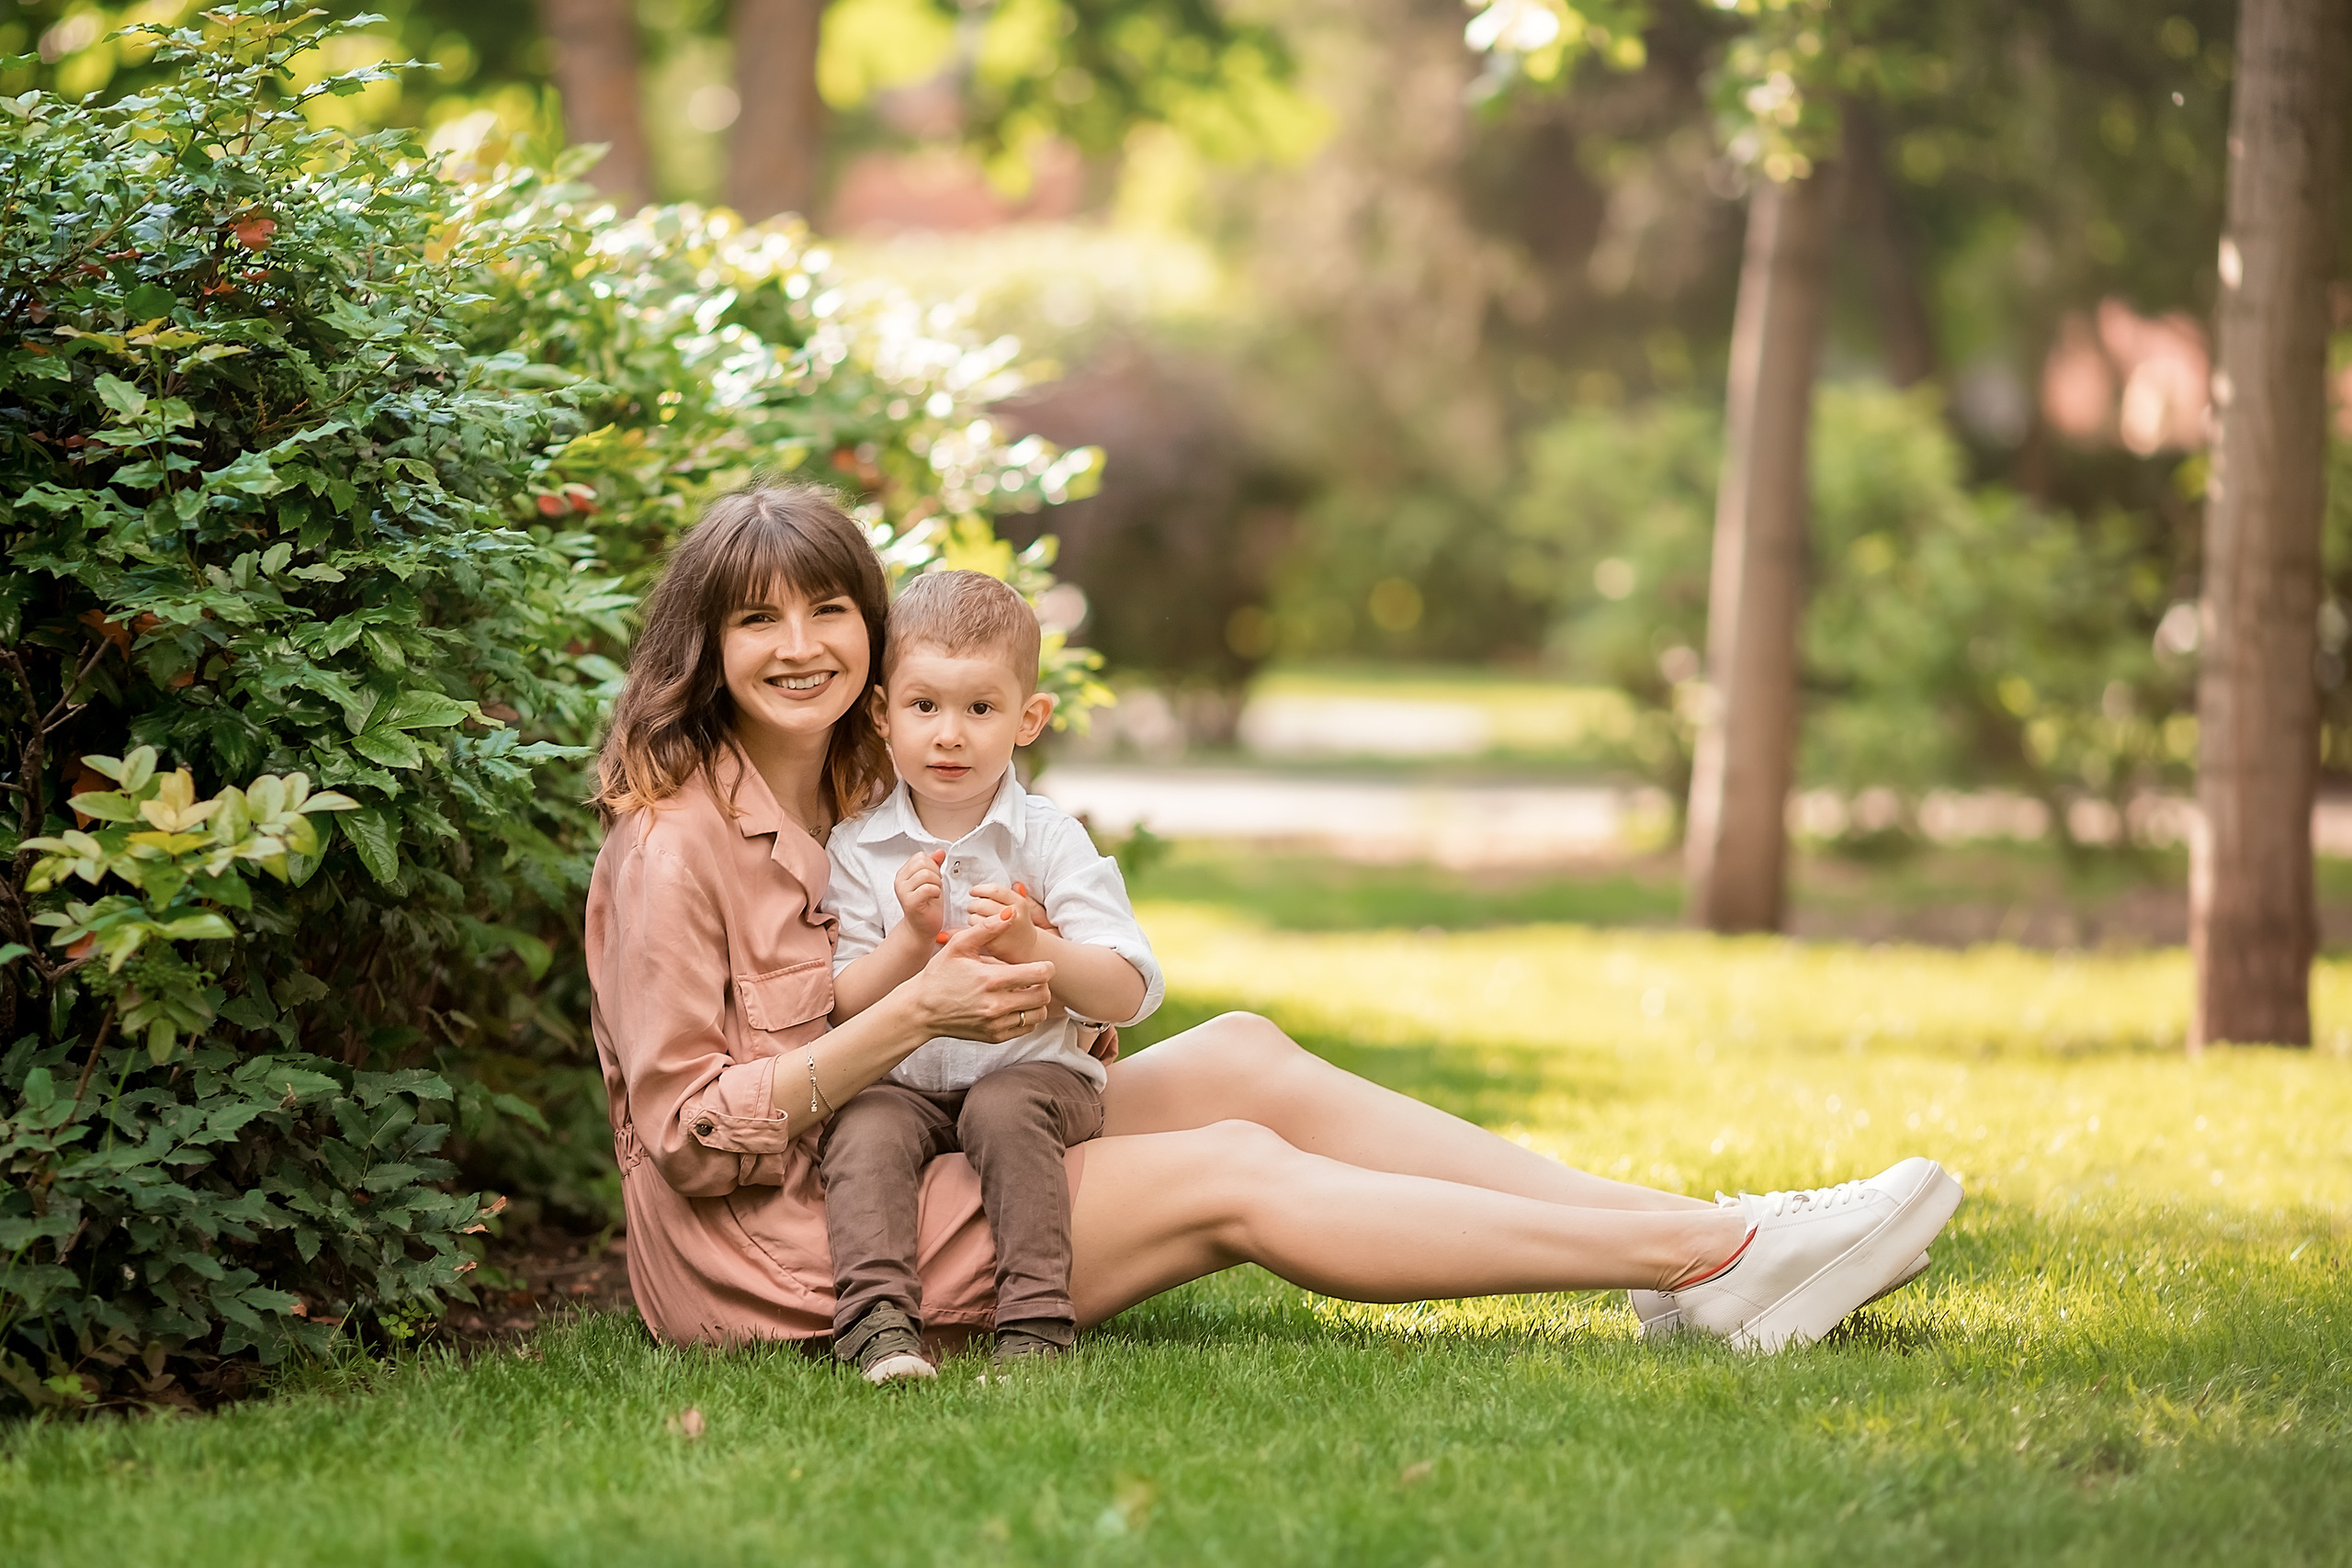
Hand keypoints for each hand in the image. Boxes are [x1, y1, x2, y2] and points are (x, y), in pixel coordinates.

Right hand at [893, 850, 943, 941]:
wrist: (922, 927)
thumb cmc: (927, 905)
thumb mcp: (932, 881)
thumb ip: (934, 865)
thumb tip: (939, 852)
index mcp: (904, 873)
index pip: (920, 857)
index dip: (932, 865)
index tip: (932, 878)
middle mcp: (900, 881)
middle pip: (922, 863)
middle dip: (935, 873)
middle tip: (934, 886)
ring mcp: (903, 891)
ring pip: (925, 874)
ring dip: (936, 883)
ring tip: (934, 892)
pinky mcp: (909, 902)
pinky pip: (927, 888)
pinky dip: (935, 892)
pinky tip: (933, 898)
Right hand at [913, 920, 1053, 1042]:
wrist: (921, 1009)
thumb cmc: (939, 975)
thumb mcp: (958, 945)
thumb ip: (986, 928)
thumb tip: (1010, 913)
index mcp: (991, 979)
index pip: (1039, 974)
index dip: (1046, 967)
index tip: (1041, 965)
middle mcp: (996, 1004)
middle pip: (1044, 995)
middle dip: (1043, 984)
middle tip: (1032, 978)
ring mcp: (996, 1024)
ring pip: (1039, 1014)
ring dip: (1037, 1002)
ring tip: (1024, 992)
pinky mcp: (995, 1036)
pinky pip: (1027, 1028)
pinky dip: (1027, 1017)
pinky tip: (1014, 1005)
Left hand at [965, 882, 1041, 962]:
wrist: (1028, 949)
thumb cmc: (1020, 924)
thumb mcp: (1021, 906)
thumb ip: (1015, 894)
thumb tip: (1016, 884)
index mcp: (1019, 903)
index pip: (995, 890)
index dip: (980, 889)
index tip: (973, 891)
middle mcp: (1013, 915)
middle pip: (982, 903)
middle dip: (973, 904)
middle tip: (973, 907)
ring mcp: (1003, 930)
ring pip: (975, 917)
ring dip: (972, 916)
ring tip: (977, 918)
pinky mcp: (994, 943)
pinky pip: (974, 932)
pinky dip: (972, 929)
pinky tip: (978, 929)